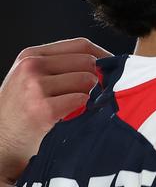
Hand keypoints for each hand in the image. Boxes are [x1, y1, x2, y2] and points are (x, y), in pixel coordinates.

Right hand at [0, 38, 108, 184]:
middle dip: (97, 78)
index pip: (81, 45)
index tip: (113, 69)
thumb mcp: (33, 79)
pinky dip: (83, 109)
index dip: (103, 56)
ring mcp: (35, 87)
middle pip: (88, 62)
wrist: (0, 142)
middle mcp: (31, 67)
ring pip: (87, 80)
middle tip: (94, 94)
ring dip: (89, 95)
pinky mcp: (42, 109)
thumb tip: (107, 63)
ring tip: (78, 107)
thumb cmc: (22, 111)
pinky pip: (81, 100)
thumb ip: (62, 67)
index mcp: (31, 55)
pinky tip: (72, 116)